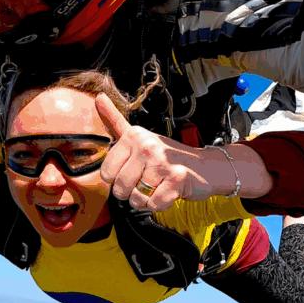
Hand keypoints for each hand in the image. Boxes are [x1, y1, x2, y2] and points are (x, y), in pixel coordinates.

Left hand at [96, 94, 223, 211]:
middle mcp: (147, 146)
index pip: (106, 173)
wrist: (205, 167)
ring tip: (158, 186)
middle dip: (131, 192)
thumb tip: (98, 97)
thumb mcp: (140, 136)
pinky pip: (154, 205)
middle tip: (147, 181)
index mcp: (134, 135)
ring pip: (137, 198)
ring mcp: (163, 162)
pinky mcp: (177, 180)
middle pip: (120, 188)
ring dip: (146, 199)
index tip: (133, 171)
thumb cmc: (168, 155)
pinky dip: (160, 204)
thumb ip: (116, 121)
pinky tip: (168, 192)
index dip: (117, 179)